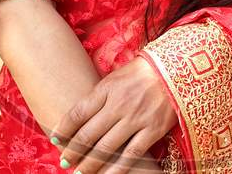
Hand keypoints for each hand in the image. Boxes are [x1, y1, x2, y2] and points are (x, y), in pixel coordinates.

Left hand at [50, 55, 176, 173]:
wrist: (176, 69)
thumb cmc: (143, 71)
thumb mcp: (116, 77)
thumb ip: (100, 95)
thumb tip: (81, 117)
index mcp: (107, 89)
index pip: (78, 113)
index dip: (63, 128)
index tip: (55, 139)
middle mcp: (119, 105)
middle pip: (89, 134)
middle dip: (73, 151)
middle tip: (65, 161)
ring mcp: (136, 119)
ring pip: (106, 148)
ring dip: (89, 163)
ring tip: (79, 172)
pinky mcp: (152, 130)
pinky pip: (131, 155)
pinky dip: (116, 168)